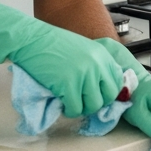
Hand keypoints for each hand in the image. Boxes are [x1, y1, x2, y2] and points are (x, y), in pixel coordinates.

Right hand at [10, 31, 125, 116]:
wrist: (32, 39)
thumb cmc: (54, 44)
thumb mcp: (84, 50)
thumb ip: (97, 64)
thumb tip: (104, 86)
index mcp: (103, 55)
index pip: (118, 82)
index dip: (108, 93)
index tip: (97, 96)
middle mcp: (97, 65)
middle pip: (108, 96)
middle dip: (96, 103)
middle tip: (83, 102)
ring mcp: (84, 75)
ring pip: (93, 105)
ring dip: (82, 108)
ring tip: (72, 103)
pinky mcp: (68, 84)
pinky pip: (75, 108)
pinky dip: (69, 110)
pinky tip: (63, 104)